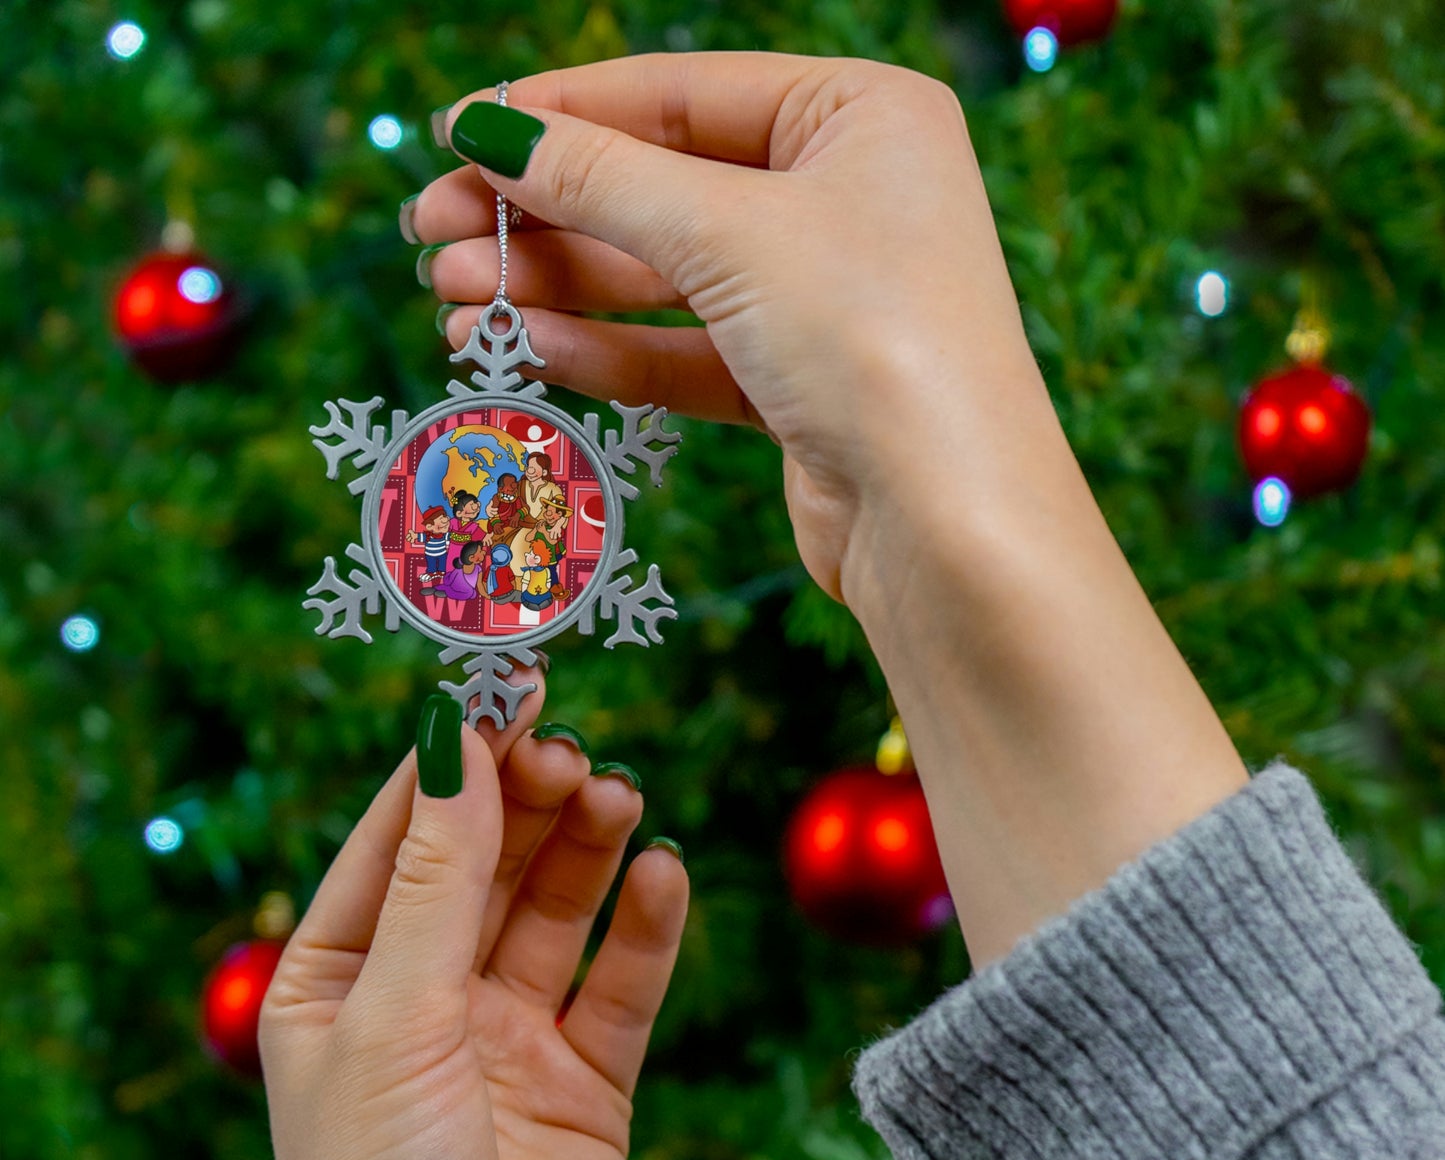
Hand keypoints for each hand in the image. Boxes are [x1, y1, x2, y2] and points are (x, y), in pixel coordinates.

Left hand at [260, 680, 687, 1159]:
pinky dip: (646, 928)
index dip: (453, 758)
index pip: (400, 836)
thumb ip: (437, 878)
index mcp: (339, 979)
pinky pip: (621, 983)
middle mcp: (424, 999)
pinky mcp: (586, 1082)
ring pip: (557, 910)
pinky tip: (665, 876)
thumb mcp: (394, 1018)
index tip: (506, 684)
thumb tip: (455, 736)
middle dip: (527, 800)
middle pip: (487, 861)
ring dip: (589, 848)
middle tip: (573, 752)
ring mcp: (508, 1039)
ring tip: (620, 798)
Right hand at [412, 53, 1065, 602]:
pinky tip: (530, 351)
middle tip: (431, 236)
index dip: (560, 113)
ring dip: (558, 289)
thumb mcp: (727, 233)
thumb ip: (601, 179)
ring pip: (664, 279)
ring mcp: (823, 297)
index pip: (679, 94)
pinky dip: (610, 352)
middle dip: (543, 215)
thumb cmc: (872, 341)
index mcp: (859, 116)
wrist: (948, 526)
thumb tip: (489, 130)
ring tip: (454, 303)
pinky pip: (686, 353)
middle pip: (661, 189)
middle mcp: (846, 198)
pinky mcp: (800, 387)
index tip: (455, 133)